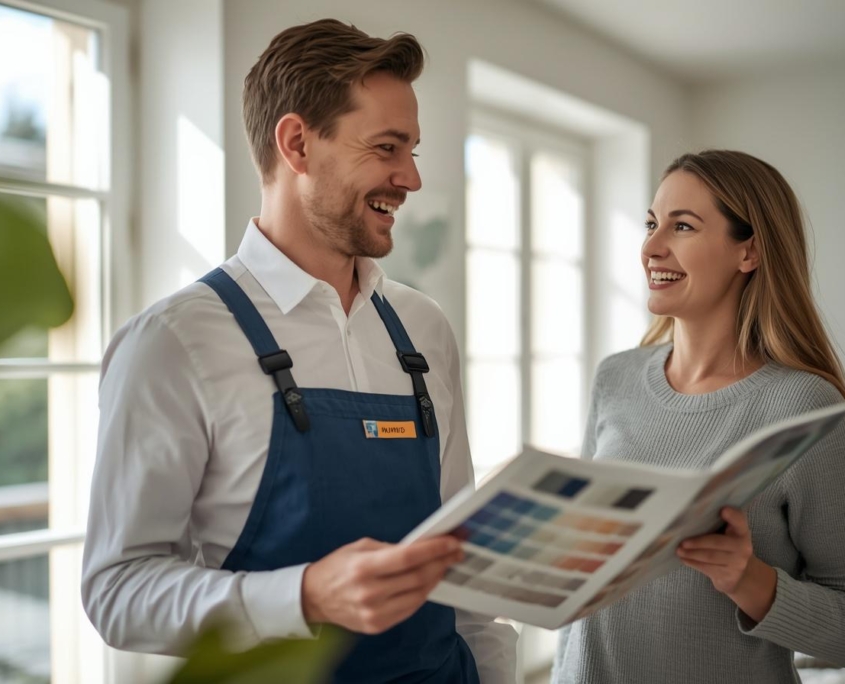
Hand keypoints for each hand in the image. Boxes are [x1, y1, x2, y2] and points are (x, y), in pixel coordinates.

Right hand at [301, 536, 462, 633]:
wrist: (314, 598)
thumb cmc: (337, 568)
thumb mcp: (360, 547)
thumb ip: (391, 548)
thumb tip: (421, 546)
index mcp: (364, 567)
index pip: (408, 557)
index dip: (434, 549)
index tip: (451, 542)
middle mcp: (370, 592)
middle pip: (418, 577)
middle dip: (441, 562)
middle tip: (455, 552)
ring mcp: (374, 613)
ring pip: (419, 595)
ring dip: (436, 578)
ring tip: (444, 565)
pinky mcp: (377, 625)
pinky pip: (410, 609)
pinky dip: (422, 594)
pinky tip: (427, 582)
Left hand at [676, 506, 775, 621]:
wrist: (739, 573)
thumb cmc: (726, 546)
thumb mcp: (727, 533)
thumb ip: (717, 523)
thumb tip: (691, 514)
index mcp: (741, 531)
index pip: (739, 521)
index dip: (733, 516)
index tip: (723, 510)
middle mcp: (743, 546)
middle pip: (717, 542)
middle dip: (698, 542)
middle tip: (682, 542)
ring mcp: (738, 563)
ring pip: (711, 557)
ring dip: (692, 554)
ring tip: (679, 550)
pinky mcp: (729, 575)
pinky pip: (708, 568)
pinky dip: (694, 563)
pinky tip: (685, 559)